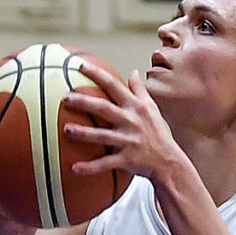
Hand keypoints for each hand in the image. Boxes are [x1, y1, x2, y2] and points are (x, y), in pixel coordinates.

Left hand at [61, 61, 186, 184]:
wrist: (169, 161)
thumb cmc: (157, 133)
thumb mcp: (152, 108)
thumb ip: (140, 90)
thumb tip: (133, 72)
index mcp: (135, 107)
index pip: (114, 85)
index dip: (98, 74)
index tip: (81, 65)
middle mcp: (131, 121)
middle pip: (104, 109)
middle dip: (85, 102)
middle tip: (66, 98)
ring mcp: (129, 141)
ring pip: (102, 136)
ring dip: (84, 134)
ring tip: (66, 129)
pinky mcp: (127, 159)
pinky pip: (106, 164)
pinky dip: (90, 167)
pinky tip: (74, 169)